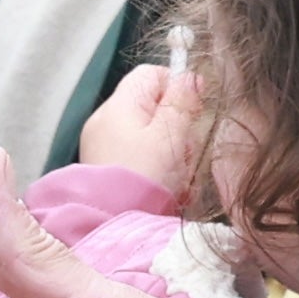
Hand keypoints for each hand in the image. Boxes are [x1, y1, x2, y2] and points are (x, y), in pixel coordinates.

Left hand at [68, 62, 193, 194]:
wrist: (112, 223)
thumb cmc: (143, 178)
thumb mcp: (170, 135)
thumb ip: (181, 102)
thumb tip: (190, 76)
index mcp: (120, 105)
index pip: (152, 74)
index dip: (177, 88)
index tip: (194, 111)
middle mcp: (107, 120)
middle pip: (154, 107)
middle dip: (177, 129)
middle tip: (182, 153)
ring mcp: (104, 145)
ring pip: (151, 135)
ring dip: (171, 153)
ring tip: (175, 177)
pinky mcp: (108, 168)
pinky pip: (141, 158)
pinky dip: (157, 169)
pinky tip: (166, 188)